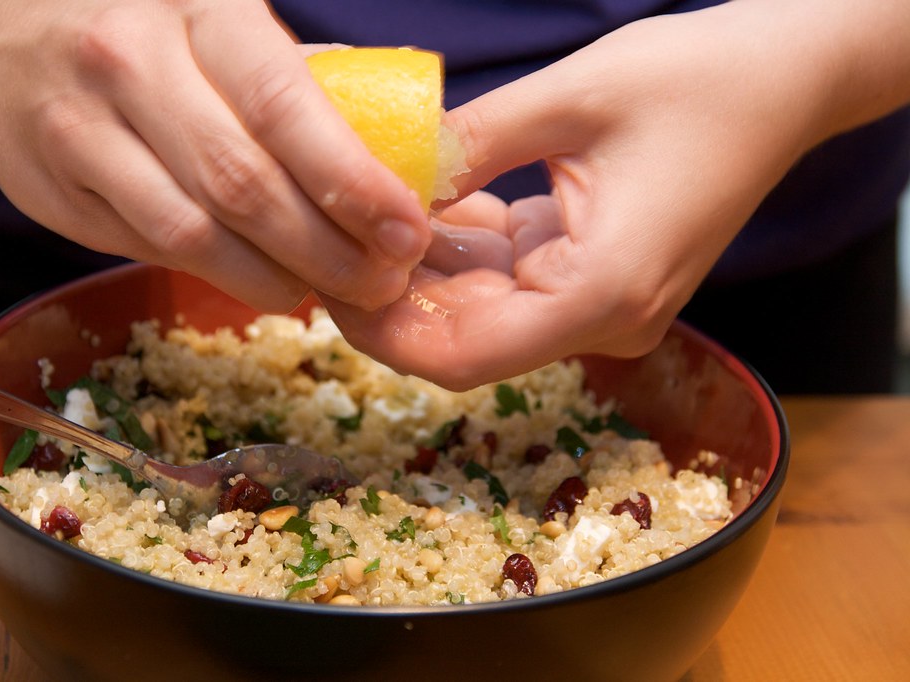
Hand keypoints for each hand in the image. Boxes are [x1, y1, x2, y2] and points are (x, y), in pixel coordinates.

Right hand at [0, 0, 428, 312]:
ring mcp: (82, 130)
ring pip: (195, 234)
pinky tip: (262, 281)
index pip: (285, 106)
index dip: (353, 181)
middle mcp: (131, 62)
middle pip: (245, 184)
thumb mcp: (220, 20)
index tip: (406, 231)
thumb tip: (401, 157)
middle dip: (328, 249)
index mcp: (199, 10)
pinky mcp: (53, 192)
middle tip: (381, 280)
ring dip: (275, 278)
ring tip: (326, 291)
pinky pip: (151, 249)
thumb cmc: (141, 24)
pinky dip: (219, 277)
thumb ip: (300, 83)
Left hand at [322, 0, 909, 389]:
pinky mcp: (594, 278)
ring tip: (367, 212)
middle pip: (465, 341)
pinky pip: (508, 280)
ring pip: (481, 312)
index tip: (327, 286)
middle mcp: (603, 318)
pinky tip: (428, 201)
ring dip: (423, 269)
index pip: (463, 356)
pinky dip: (463, 250)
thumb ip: (469, 146)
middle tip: (329, 243)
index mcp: (601, 292)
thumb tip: (382, 179)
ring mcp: (600, 304)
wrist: (783, 84)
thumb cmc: (698, 82)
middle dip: (392, 298)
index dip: (382, 335)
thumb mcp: (570, 99)